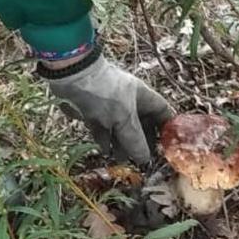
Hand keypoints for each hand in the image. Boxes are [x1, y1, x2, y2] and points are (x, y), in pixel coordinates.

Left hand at [42, 50, 172, 165]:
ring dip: (122, 143)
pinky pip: (103, 129)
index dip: (166, 127)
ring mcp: (110, 106)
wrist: (72, 78)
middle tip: (141, 159)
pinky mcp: (94, 111)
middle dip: (141, 140)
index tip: (166, 146)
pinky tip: (106, 151)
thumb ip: (135, 139)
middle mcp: (128, 100)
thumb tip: (145, 159)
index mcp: (142, 96)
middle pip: (141, 123)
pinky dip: (105, 140)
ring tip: (122, 160)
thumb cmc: (105, 94)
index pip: (161, 110)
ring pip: (120, 128)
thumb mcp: (124, 118)